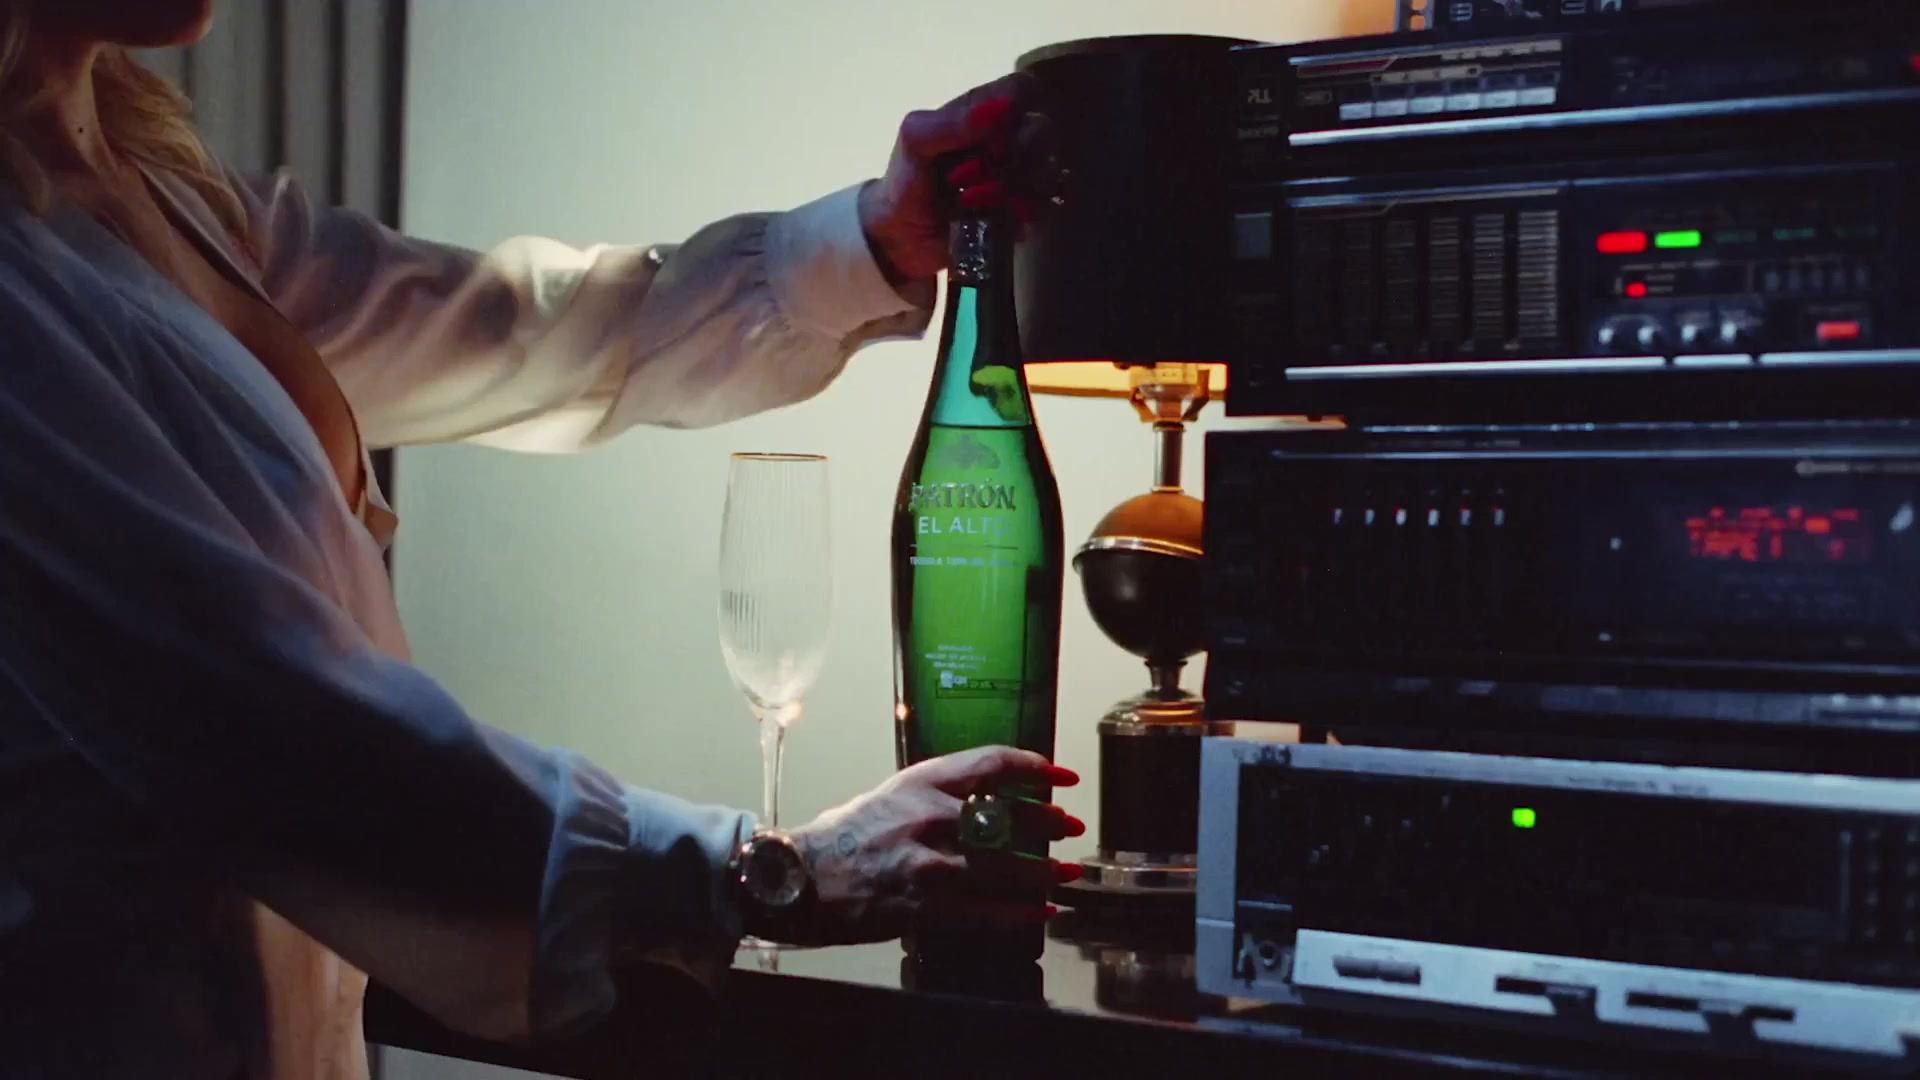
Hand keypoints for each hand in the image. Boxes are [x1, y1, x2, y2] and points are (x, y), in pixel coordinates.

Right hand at [777, 746, 1082, 946]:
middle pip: (1009, 818)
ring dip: (1043, 872)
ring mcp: (928, 864)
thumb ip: (936, 796)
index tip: (1061, 776)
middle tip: (1070, 828)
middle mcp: (928, 818)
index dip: (1035, 768)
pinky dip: (1018, 913)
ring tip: (1067, 874)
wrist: (798, 877)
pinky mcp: (924, 906)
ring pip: (1004, 868)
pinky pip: (985, 912)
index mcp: (921, 783)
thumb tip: (983, 799)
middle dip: (1048, 825)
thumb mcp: (891, 796)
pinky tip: (1040, 911)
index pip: (992, 764)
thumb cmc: (841, 838)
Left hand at [858, 73, 1061, 288]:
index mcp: (983, 113)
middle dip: (1010, 156)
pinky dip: (1020, 212)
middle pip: (1042, 130)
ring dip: (1011, 187)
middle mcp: (1009, 139)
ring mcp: (1021, 177)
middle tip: (968, 177)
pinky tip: (990, 217)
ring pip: (1048, 169)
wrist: (902, 237)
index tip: (992, 133)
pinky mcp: (1024, 212)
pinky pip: (1045, 206)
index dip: (1017, 107)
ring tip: (971, 201)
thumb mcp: (915, 141)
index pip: (1023, 89)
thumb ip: (949, 123)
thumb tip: (1000, 110)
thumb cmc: (906, 180)